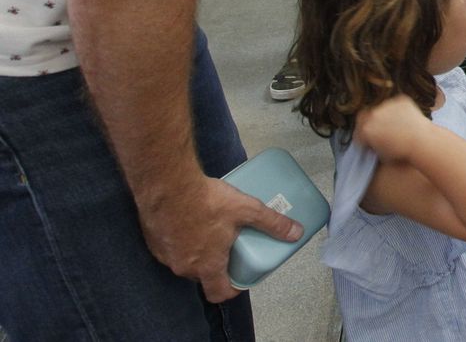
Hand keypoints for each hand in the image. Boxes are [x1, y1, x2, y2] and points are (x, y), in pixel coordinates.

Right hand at [139, 176, 303, 303]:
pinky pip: (171, 249)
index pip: (218, 293)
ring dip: (199, 253)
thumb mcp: (247, 210)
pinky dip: (182, 241)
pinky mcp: (154, 241)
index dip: (232, 289)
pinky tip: (192, 221)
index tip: (241, 278)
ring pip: (186, 262)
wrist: (167, 185)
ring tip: (213, 232)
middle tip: (231, 248)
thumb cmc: (207, 200)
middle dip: (218, 266)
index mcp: (206, 266)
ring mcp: (165, 255)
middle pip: (204, 276)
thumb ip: (272, 223)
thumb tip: (296, 233)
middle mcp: (183, 267)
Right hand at [356, 93, 431, 159]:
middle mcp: (373, 115)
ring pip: (382, 109)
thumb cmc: (402, 152)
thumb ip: (372, 146)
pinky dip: (399, 109)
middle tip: (381, 129)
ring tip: (398, 125)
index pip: (358, 130)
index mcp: (365, 129)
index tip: (370, 138)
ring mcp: (387, 105)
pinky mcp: (400, 100)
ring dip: (386, 115)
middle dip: (371, 122)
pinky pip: (396, 104)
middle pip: (366, 116)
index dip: (364, 134)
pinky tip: (406, 119)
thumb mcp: (380, 154)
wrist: (422, 141)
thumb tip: (371, 143)